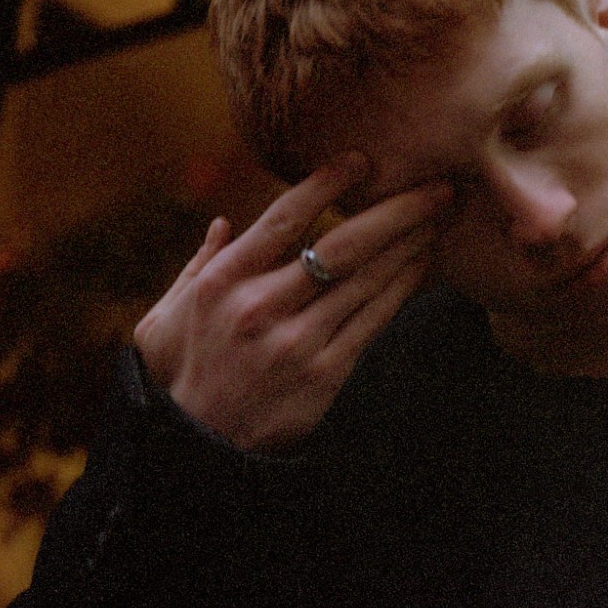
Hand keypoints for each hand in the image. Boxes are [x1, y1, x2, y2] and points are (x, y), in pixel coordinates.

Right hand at [133, 153, 454, 449]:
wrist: (197, 448)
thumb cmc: (180, 375)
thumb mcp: (165, 315)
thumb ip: (198, 265)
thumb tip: (223, 223)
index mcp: (224, 281)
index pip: (284, 218)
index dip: (326, 185)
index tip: (361, 160)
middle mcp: (262, 306)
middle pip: (342, 244)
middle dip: (396, 210)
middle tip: (436, 184)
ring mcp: (297, 341)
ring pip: (366, 280)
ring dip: (409, 244)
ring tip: (441, 216)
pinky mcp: (324, 375)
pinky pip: (372, 321)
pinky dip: (401, 289)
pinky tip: (423, 264)